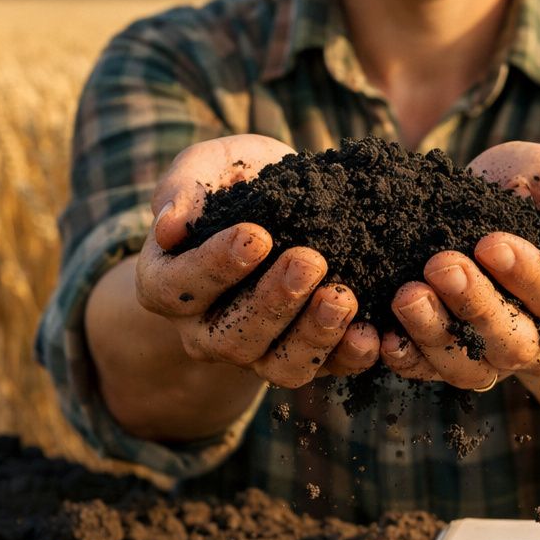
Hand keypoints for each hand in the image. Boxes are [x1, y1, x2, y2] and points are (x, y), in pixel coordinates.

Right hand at [134, 135, 379, 386]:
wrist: (284, 206)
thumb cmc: (238, 183)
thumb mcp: (208, 168)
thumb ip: (184, 188)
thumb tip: (167, 226)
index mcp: (167, 285)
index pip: (179, 287)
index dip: (216, 267)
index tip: (257, 236)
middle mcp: (205, 331)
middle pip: (232, 337)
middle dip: (273, 302)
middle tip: (309, 261)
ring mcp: (256, 352)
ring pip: (279, 367)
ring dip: (313, 337)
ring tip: (342, 297)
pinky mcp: (304, 358)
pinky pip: (326, 372)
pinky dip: (351, 356)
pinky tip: (372, 330)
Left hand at [380, 141, 539, 389]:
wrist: (496, 212)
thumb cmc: (536, 194)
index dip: (530, 276)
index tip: (491, 243)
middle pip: (517, 343)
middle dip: (476, 306)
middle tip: (441, 265)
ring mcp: (498, 357)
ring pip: (471, 368)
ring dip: (435, 335)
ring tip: (407, 296)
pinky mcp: (454, 359)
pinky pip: (430, 373)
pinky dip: (406, 358)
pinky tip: (383, 335)